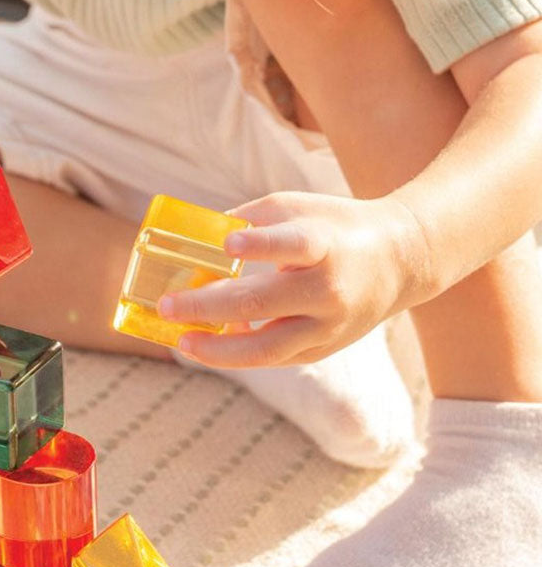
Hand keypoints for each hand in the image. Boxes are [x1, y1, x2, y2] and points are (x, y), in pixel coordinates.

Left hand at [158, 192, 428, 366]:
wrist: (401, 262)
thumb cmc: (333, 228)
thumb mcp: (295, 209)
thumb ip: (246, 221)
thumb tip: (191, 238)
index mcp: (327, 244)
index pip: (296, 244)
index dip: (262, 243)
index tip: (229, 241)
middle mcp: (330, 289)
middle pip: (265, 301)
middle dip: (209, 306)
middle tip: (166, 305)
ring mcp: (328, 326)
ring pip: (268, 348)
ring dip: (218, 349)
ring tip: (182, 341)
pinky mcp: (322, 350)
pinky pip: (273, 358)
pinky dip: (237, 354)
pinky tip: (206, 345)